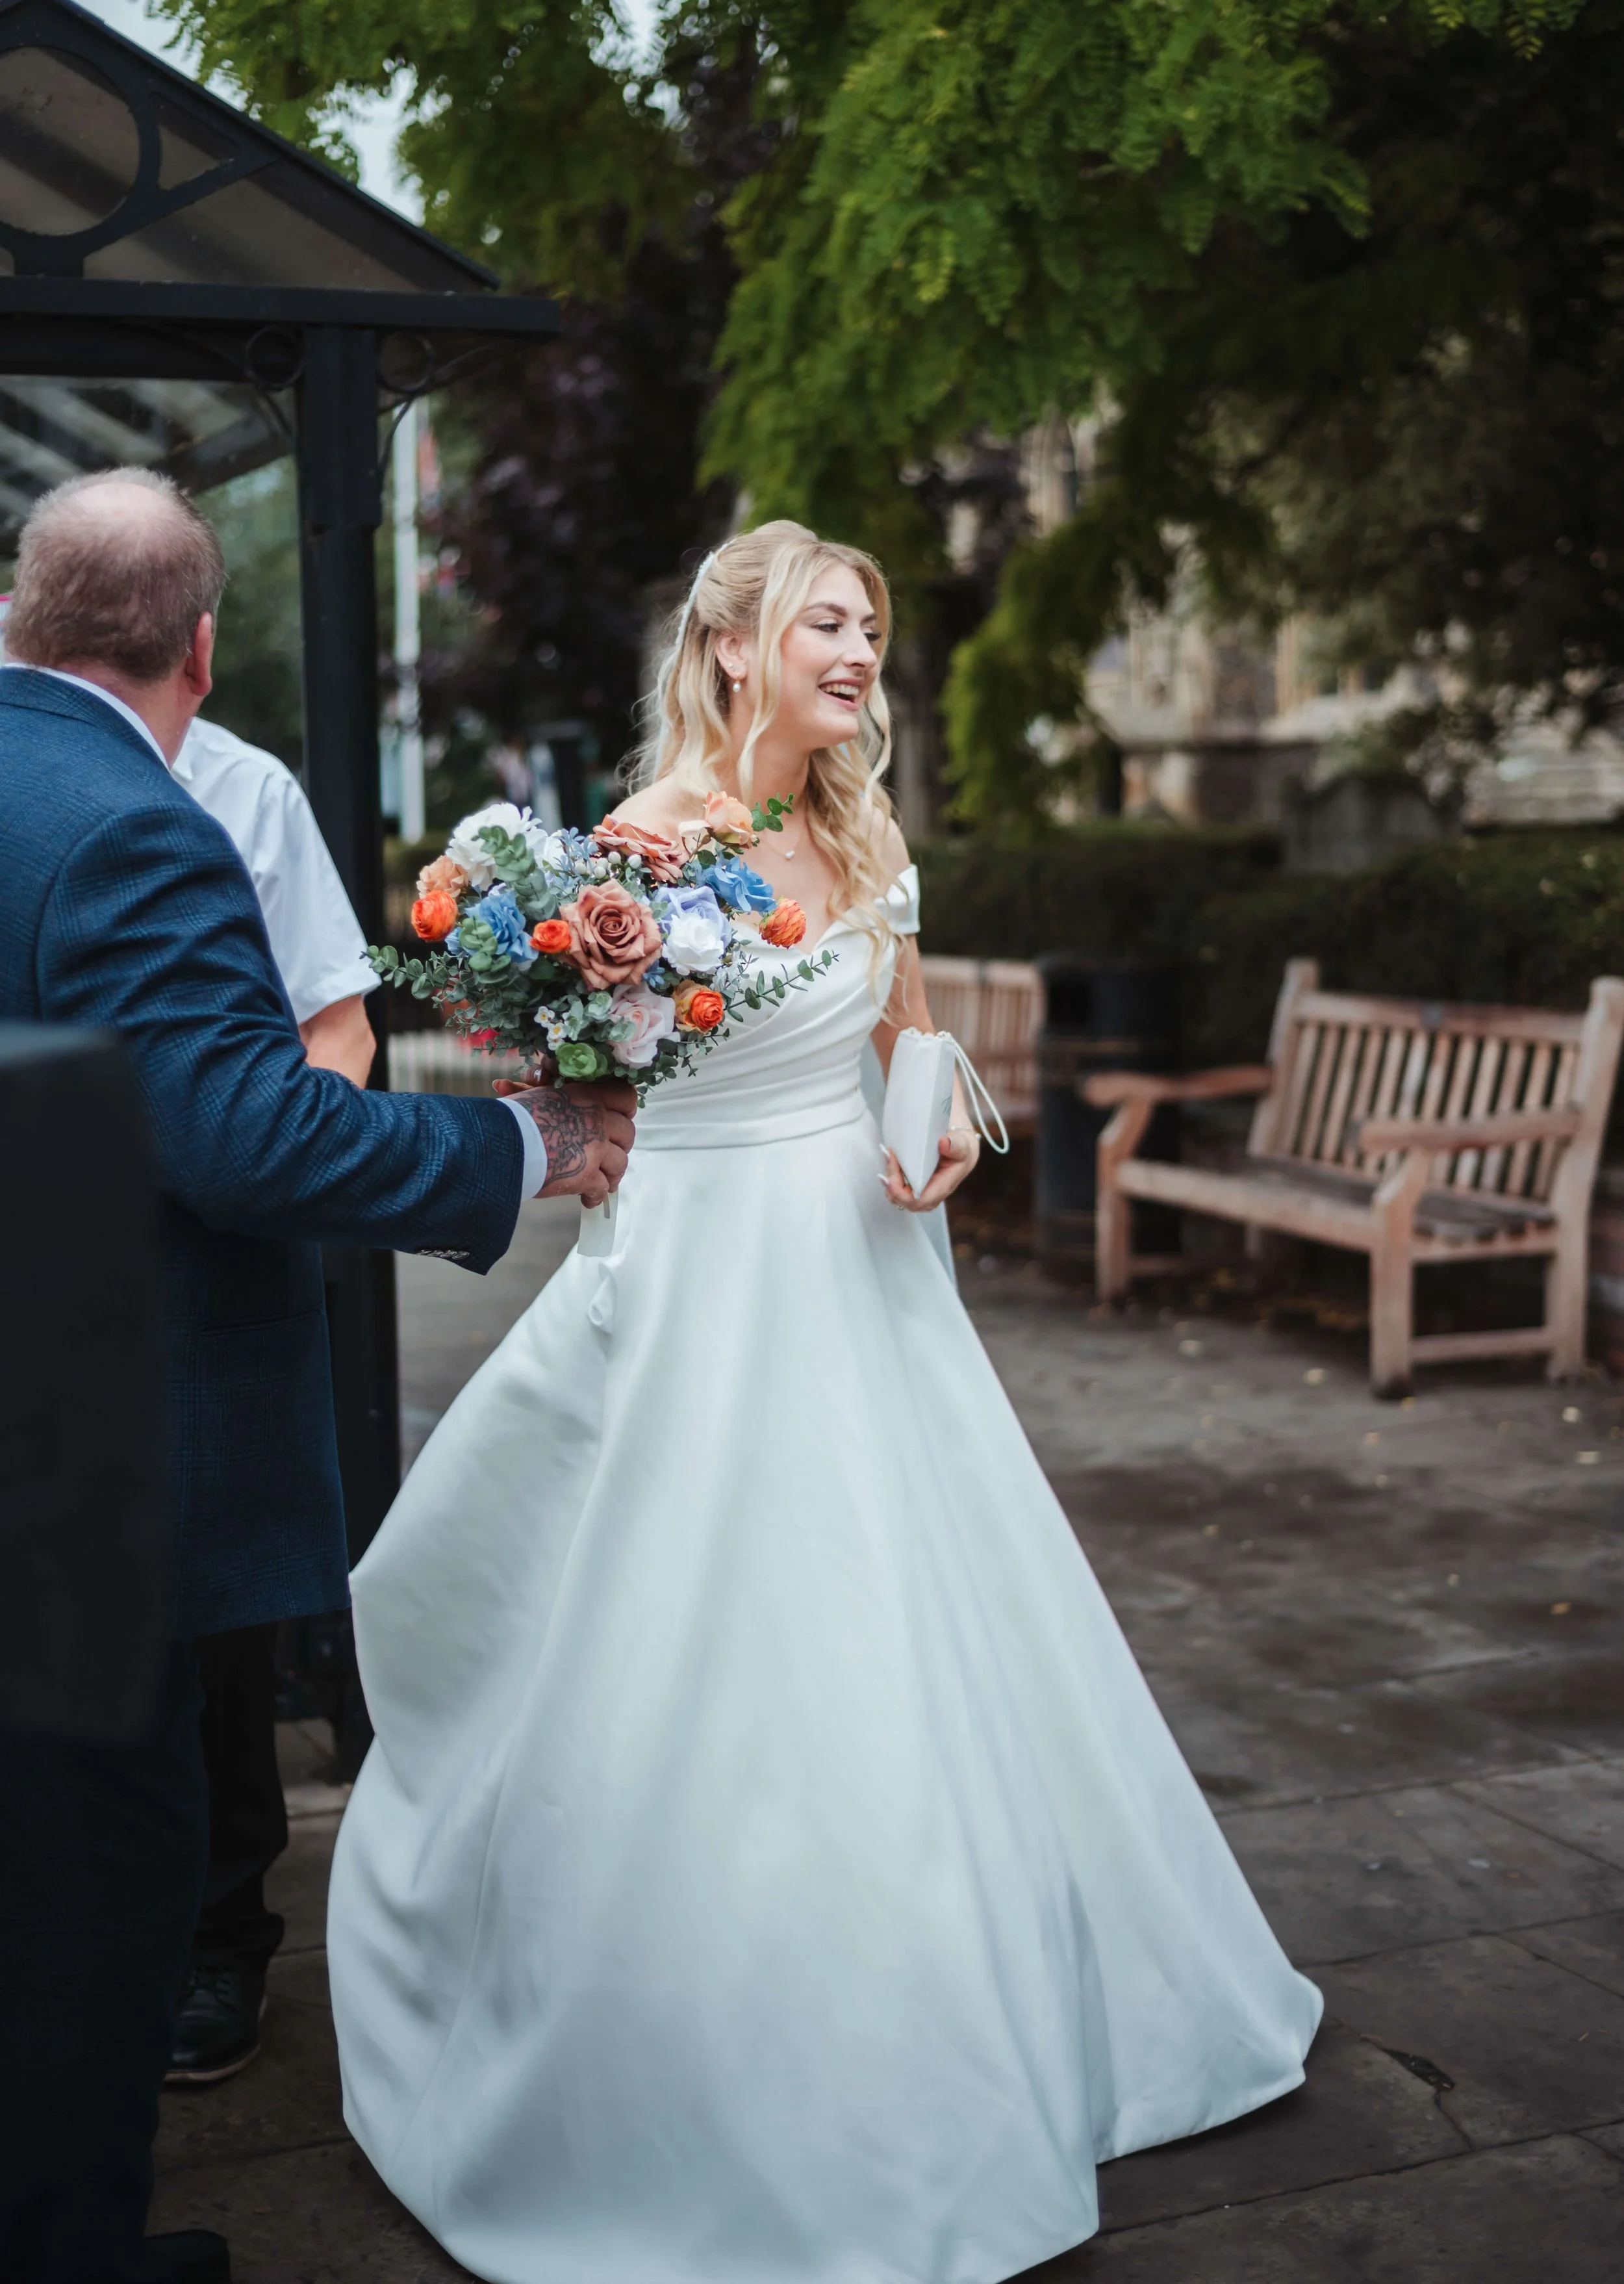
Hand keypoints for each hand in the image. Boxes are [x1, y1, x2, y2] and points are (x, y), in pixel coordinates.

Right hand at [495, 1077, 636, 1206]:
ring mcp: (595, 1149)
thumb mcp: (535, 1094)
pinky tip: (588, 1198)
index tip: (620, 1117)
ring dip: (612, 1173)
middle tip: (610, 1152)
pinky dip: (596, 1195)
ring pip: (620, 1163)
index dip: (625, 1109)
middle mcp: (598, 1120)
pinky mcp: (587, 1175)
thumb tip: (528, 1078)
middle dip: (620, 1145)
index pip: (625, 1097)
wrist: (502, 1143)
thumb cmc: (513, 1116)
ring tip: (604, 1180)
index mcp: (588, 1096)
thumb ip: (545, 1089)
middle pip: (627, 1133)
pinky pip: (602, 1188)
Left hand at [883, 1128, 978, 1212]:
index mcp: (943, 1187)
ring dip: (890, 1179)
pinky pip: (899, 1189)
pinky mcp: (915, 1185)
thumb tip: (944, 1143)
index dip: (902, 1195)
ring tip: (887, 1156)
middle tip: (889, 1159)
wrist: (961, 1148)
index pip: (920, 1201)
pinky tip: (889, 1159)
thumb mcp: (962, 1144)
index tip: (890, 1180)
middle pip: (906, 1200)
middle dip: (892, 1185)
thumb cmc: (961, 1149)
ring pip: (900, 1196)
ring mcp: (923, 1190)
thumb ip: (955, 1144)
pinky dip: (891, 1176)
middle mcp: (932, 1193)